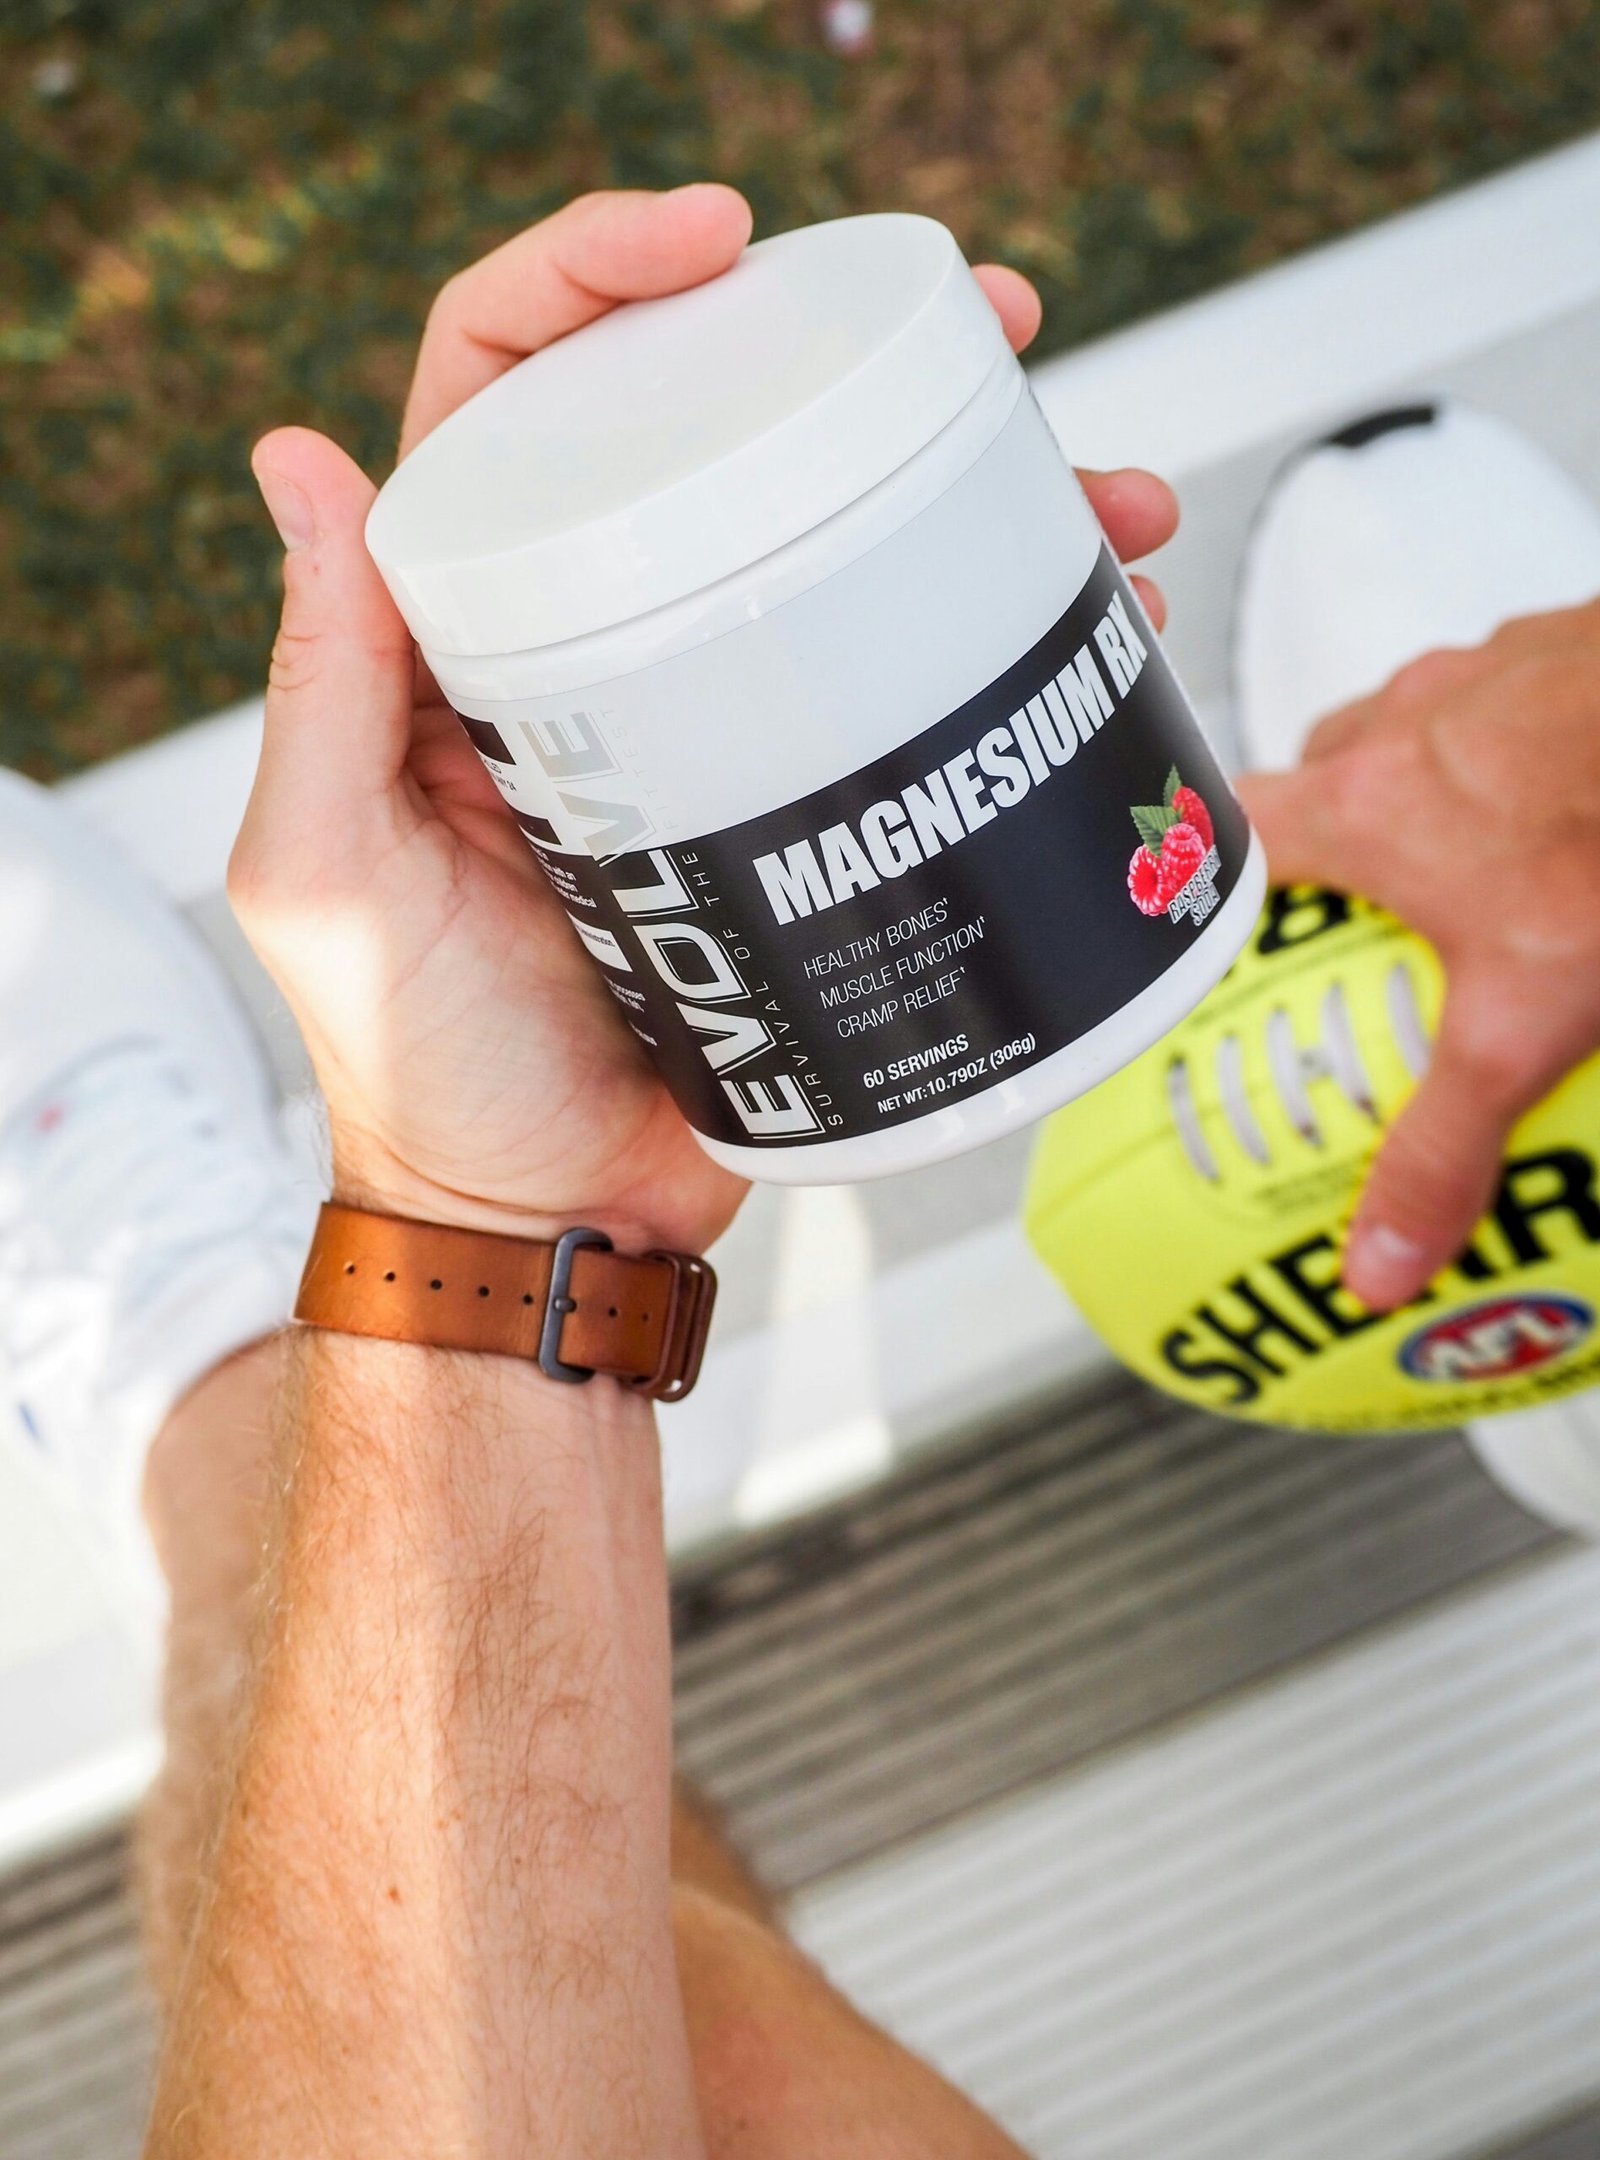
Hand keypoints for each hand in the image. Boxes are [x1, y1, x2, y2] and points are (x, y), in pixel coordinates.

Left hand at [233, 186, 1179, 1254]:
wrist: (549, 1221)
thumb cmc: (421, 1068)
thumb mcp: (330, 877)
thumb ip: (320, 687)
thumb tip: (302, 458)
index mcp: (464, 631)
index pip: (512, 388)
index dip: (602, 277)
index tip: (725, 245)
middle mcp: (593, 646)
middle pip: (718, 440)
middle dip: (855, 362)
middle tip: (994, 336)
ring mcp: (708, 723)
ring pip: (846, 557)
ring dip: (984, 503)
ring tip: (1108, 504)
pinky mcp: (802, 811)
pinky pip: (904, 694)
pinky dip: (1004, 652)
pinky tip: (1096, 633)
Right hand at [1238, 600, 1599, 1308]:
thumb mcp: (1524, 1025)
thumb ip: (1440, 1146)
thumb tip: (1380, 1252)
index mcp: (1361, 803)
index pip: (1227, 832)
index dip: (1210, 883)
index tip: (1215, 941)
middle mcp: (1406, 724)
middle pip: (1320, 786)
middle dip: (1329, 856)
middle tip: (1357, 931)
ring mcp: (1484, 677)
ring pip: (1415, 741)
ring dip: (1426, 803)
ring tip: (1473, 884)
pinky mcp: (1559, 656)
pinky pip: (1507, 714)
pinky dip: (1516, 765)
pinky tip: (1565, 826)